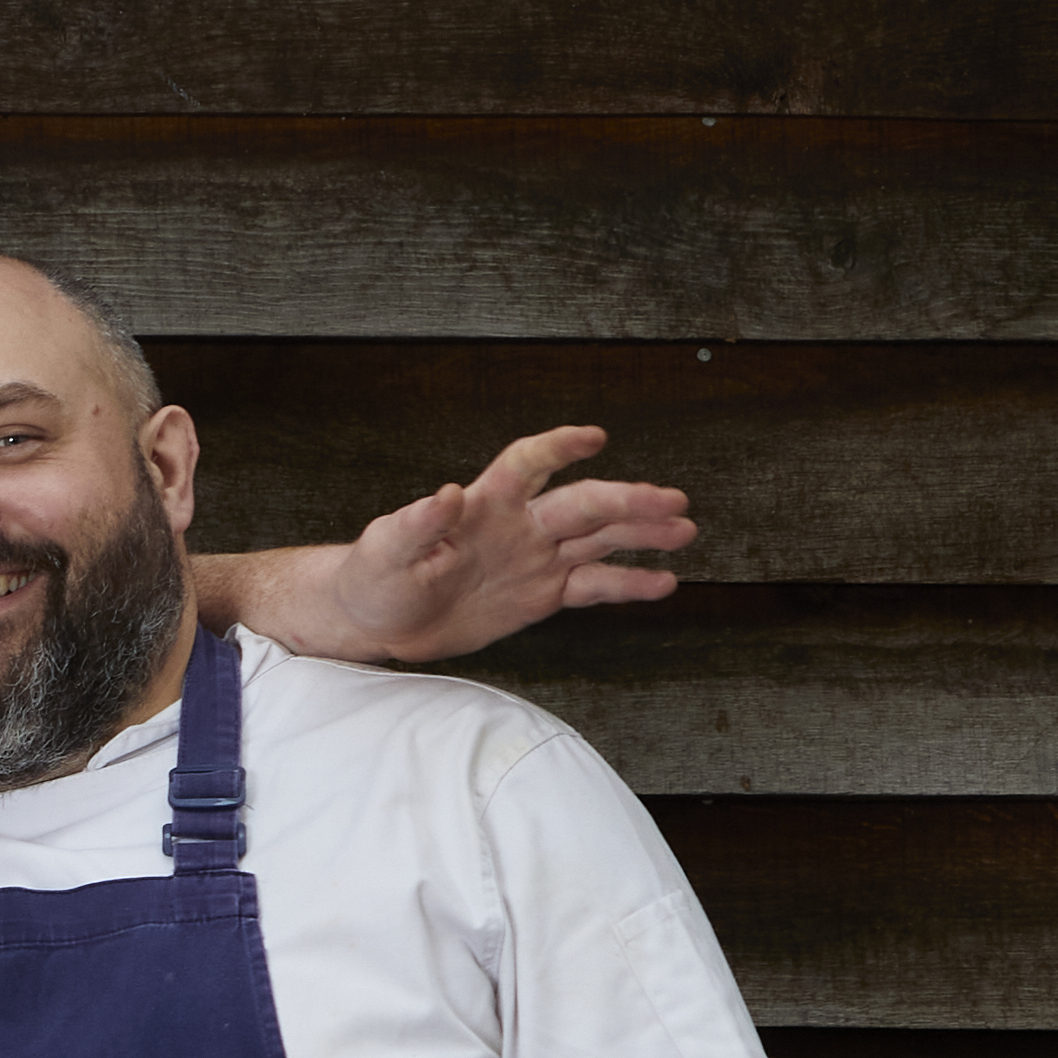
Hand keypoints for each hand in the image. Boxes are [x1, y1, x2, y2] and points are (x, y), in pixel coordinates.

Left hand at [322, 426, 698, 662]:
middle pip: (581, 504)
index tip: (593, 437)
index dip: (559, 447)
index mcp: (485, 505)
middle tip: (671, 503)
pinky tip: (662, 583)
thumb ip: (415, 524)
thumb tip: (442, 495)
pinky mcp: (539, 597)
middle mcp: (520, 526)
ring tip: (682, 532)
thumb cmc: (375, 576)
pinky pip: (590, 589)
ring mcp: (534, 560)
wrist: (377, 620)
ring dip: (640, 535)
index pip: (528, 464)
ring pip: (598, 541)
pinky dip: (626, 586)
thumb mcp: (384, 549)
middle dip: (627, 502)